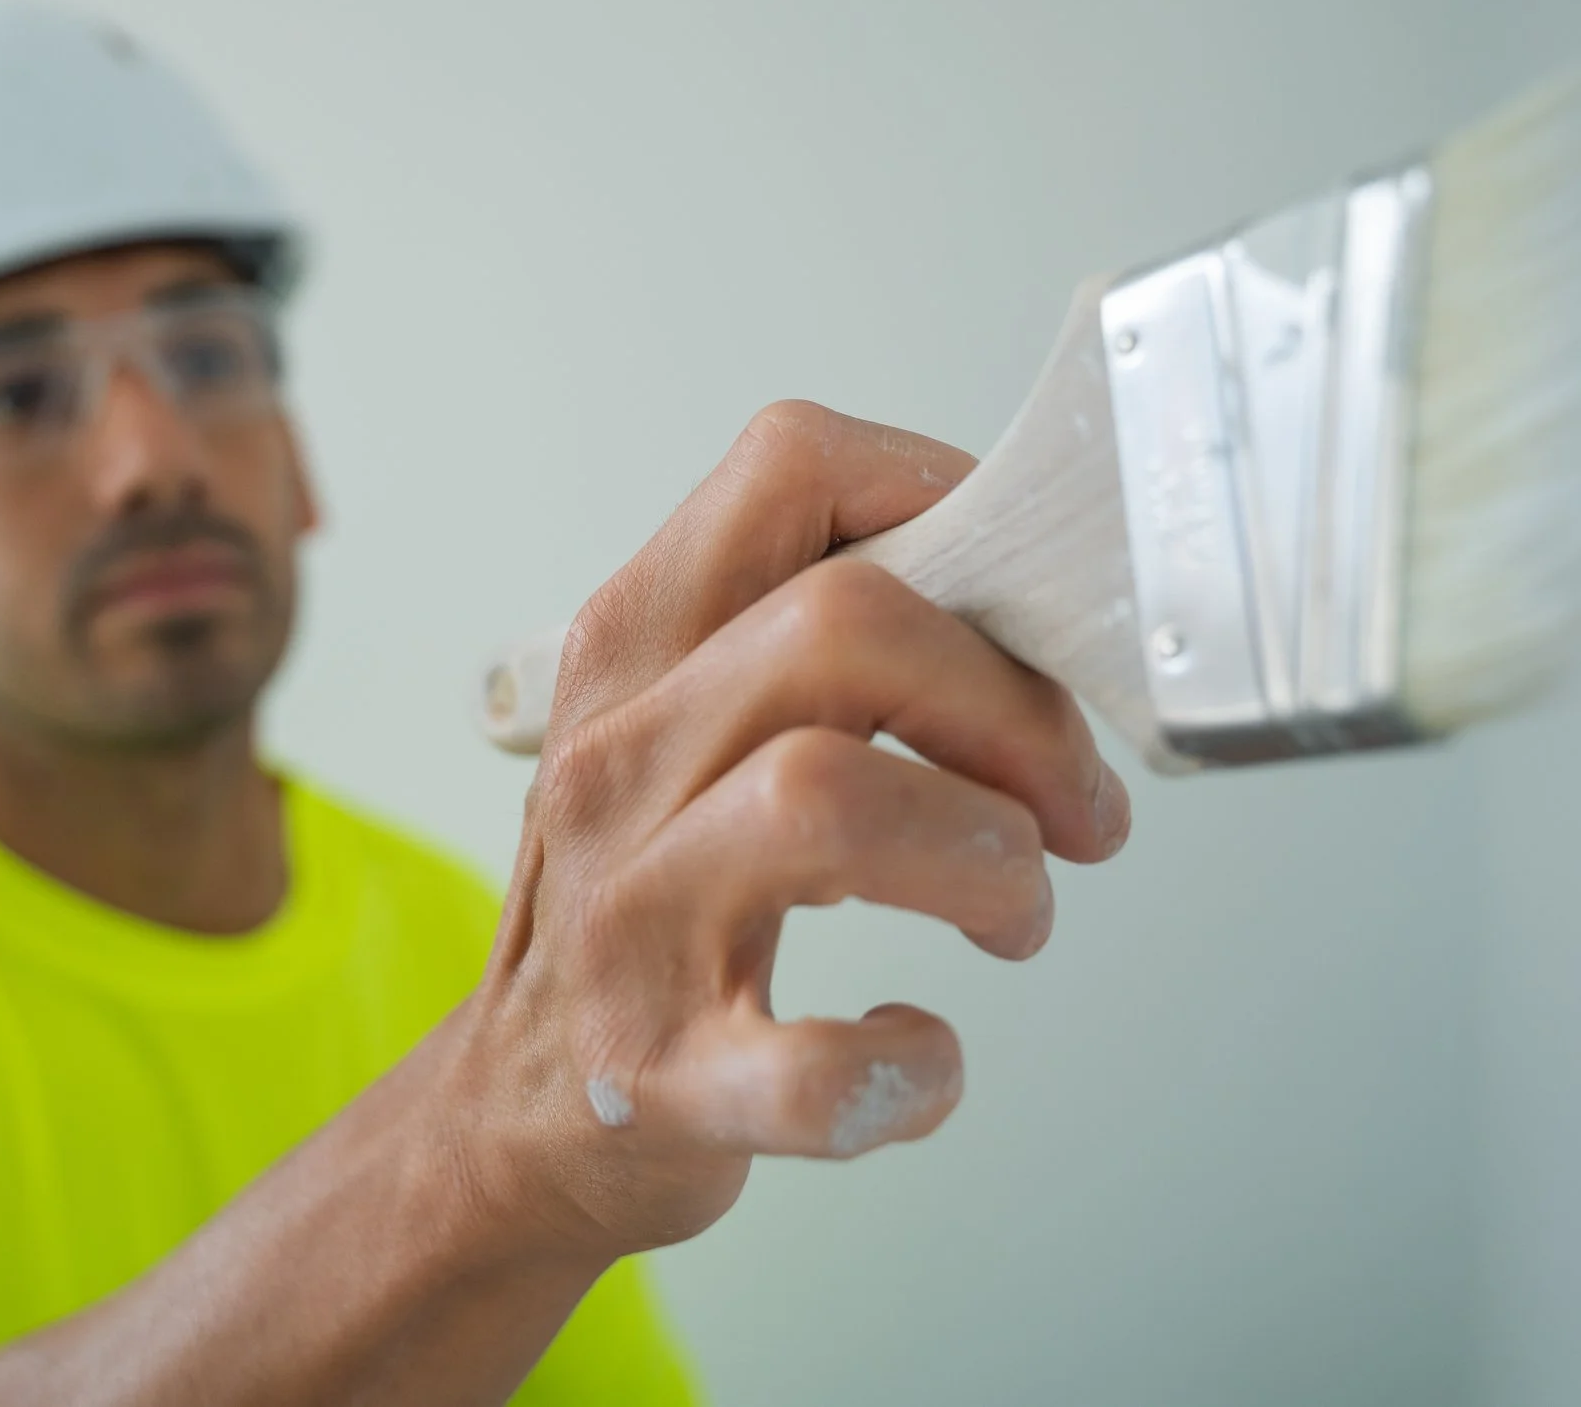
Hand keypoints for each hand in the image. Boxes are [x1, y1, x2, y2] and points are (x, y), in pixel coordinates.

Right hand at [445, 401, 1132, 1257]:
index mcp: (630, 653)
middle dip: (1011, 707)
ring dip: (987, 859)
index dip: (949, 503)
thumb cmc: (646, 907)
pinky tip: (921, 1058)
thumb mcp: (683, 733)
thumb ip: (813, 646)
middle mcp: (615, 764)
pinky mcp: (661, 1077)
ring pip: (826, 799)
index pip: (793, 468)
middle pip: (845, 624)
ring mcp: (627, 921)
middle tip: (1066, 802)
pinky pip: (816, 1069)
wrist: (514, 1112)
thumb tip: (1036, 608)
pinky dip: (912, 1069)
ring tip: (1014, 912)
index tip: (1022, 604)